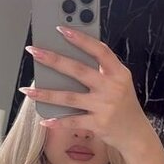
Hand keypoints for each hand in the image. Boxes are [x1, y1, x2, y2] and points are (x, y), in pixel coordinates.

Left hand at [20, 26, 146, 151]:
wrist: (136, 134)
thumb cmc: (123, 104)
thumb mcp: (119, 83)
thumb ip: (100, 70)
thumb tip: (69, 56)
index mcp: (118, 73)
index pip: (99, 50)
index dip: (81, 38)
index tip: (61, 29)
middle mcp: (112, 88)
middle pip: (78, 70)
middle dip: (53, 59)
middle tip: (34, 51)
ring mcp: (105, 106)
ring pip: (69, 97)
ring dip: (45, 93)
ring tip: (27, 90)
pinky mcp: (99, 124)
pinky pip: (73, 121)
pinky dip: (58, 121)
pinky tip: (44, 119)